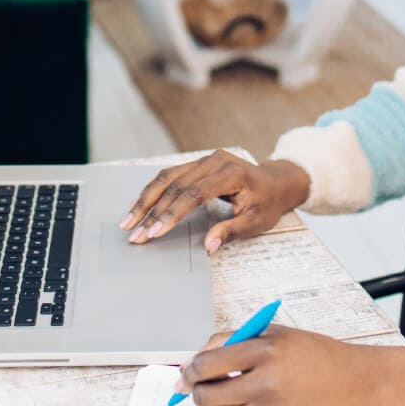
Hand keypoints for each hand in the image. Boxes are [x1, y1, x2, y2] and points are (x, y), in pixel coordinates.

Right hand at [119, 149, 310, 252]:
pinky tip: (139, 205)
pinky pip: (170, 175)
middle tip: (135, 233)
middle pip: (175, 185)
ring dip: (146, 200)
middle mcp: (215, 161)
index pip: (194, 194)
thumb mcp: (256, 222)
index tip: (154, 232)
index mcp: (231, 173)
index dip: (172, 213)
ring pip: (167, 178)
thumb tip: (208, 245)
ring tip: (128, 220)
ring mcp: (205, 159)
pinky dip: (153, 191)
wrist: (276, 182)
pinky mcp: (198, 163)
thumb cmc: (268, 203)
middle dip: (152, 211)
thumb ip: (230, 231)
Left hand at [177, 325, 404, 405]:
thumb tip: (195, 361)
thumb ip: (234, 341)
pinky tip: (246, 405)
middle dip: (195, 389)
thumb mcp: (277, 334)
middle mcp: (266, 382)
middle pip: (204, 393)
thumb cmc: (317, 355)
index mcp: (266, 350)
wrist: (356, 384)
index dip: (190, 368)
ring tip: (219, 397)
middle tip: (200, 384)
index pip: (206, 363)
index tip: (189, 370)